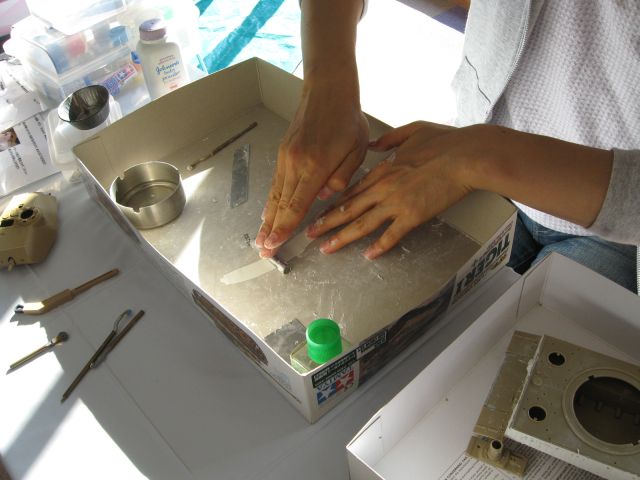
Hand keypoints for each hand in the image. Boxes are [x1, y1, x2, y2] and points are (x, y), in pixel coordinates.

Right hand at [256, 83, 369, 255]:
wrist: (327, 90)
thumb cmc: (347, 120)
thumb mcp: (356, 150)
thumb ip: (341, 177)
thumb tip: (324, 198)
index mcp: (315, 166)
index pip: (297, 205)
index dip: (285, 228)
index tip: (274, 245)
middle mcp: (295, 164)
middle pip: (280, 204)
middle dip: (271, 230)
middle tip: (263, 250)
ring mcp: (286, 158)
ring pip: (275, 195)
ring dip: (267, 218)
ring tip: (261, 237)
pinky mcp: (284, 152)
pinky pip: (276, 183)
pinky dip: (271, 201)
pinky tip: (268, 212)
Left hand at [305, 121, 476, 258]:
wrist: (466, 155)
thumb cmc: (445, 141)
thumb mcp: (412, 131)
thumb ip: (389, 140)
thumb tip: (373, 144)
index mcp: (384, 169)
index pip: (351, 190)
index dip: (333, 204)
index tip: (319, 212)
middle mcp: (384, 188)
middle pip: (348, 209)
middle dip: (326, 223)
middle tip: (309, 234)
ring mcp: (397, 203)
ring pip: (362, 224)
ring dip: (342, 237)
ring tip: (326, 247)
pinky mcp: (413, 215)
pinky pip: (392, 235)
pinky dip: (379, 246)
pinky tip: (368, 256)